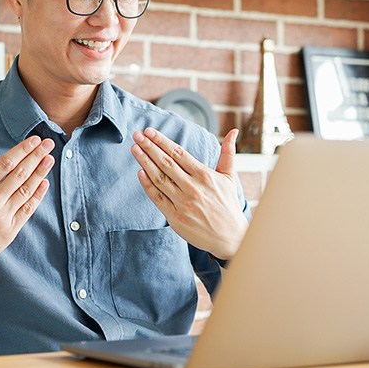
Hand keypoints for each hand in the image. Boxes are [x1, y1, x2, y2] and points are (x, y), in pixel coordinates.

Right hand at [0, 136, 54, 275]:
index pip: (5, 163)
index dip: (22, 150)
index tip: (33, 140)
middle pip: (20, 174)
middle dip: (36, 156)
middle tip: (49, 143)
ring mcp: (2, 216)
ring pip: (26, 190)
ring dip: (40, 173)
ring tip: (50, 159)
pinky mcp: (9, 230)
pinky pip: (27, 209)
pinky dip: (37, 196)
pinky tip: (45, 184)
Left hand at [131, 127, 247, 259]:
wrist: (229, 237)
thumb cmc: (228, 204)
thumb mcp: (229, 176)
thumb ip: (228, 152)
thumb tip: (233, 131)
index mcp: (204, 175)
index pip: (179, 153)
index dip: (162, 141)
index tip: (150, 132)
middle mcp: (192, 187)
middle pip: (166, 163)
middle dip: (149, 147)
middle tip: (137, 135)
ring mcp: (182, 203)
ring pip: (159, 178)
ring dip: (145, 162)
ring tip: (135, 149)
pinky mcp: (175, 217)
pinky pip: (158, 198)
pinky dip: (147, 185)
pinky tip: (140, 172)